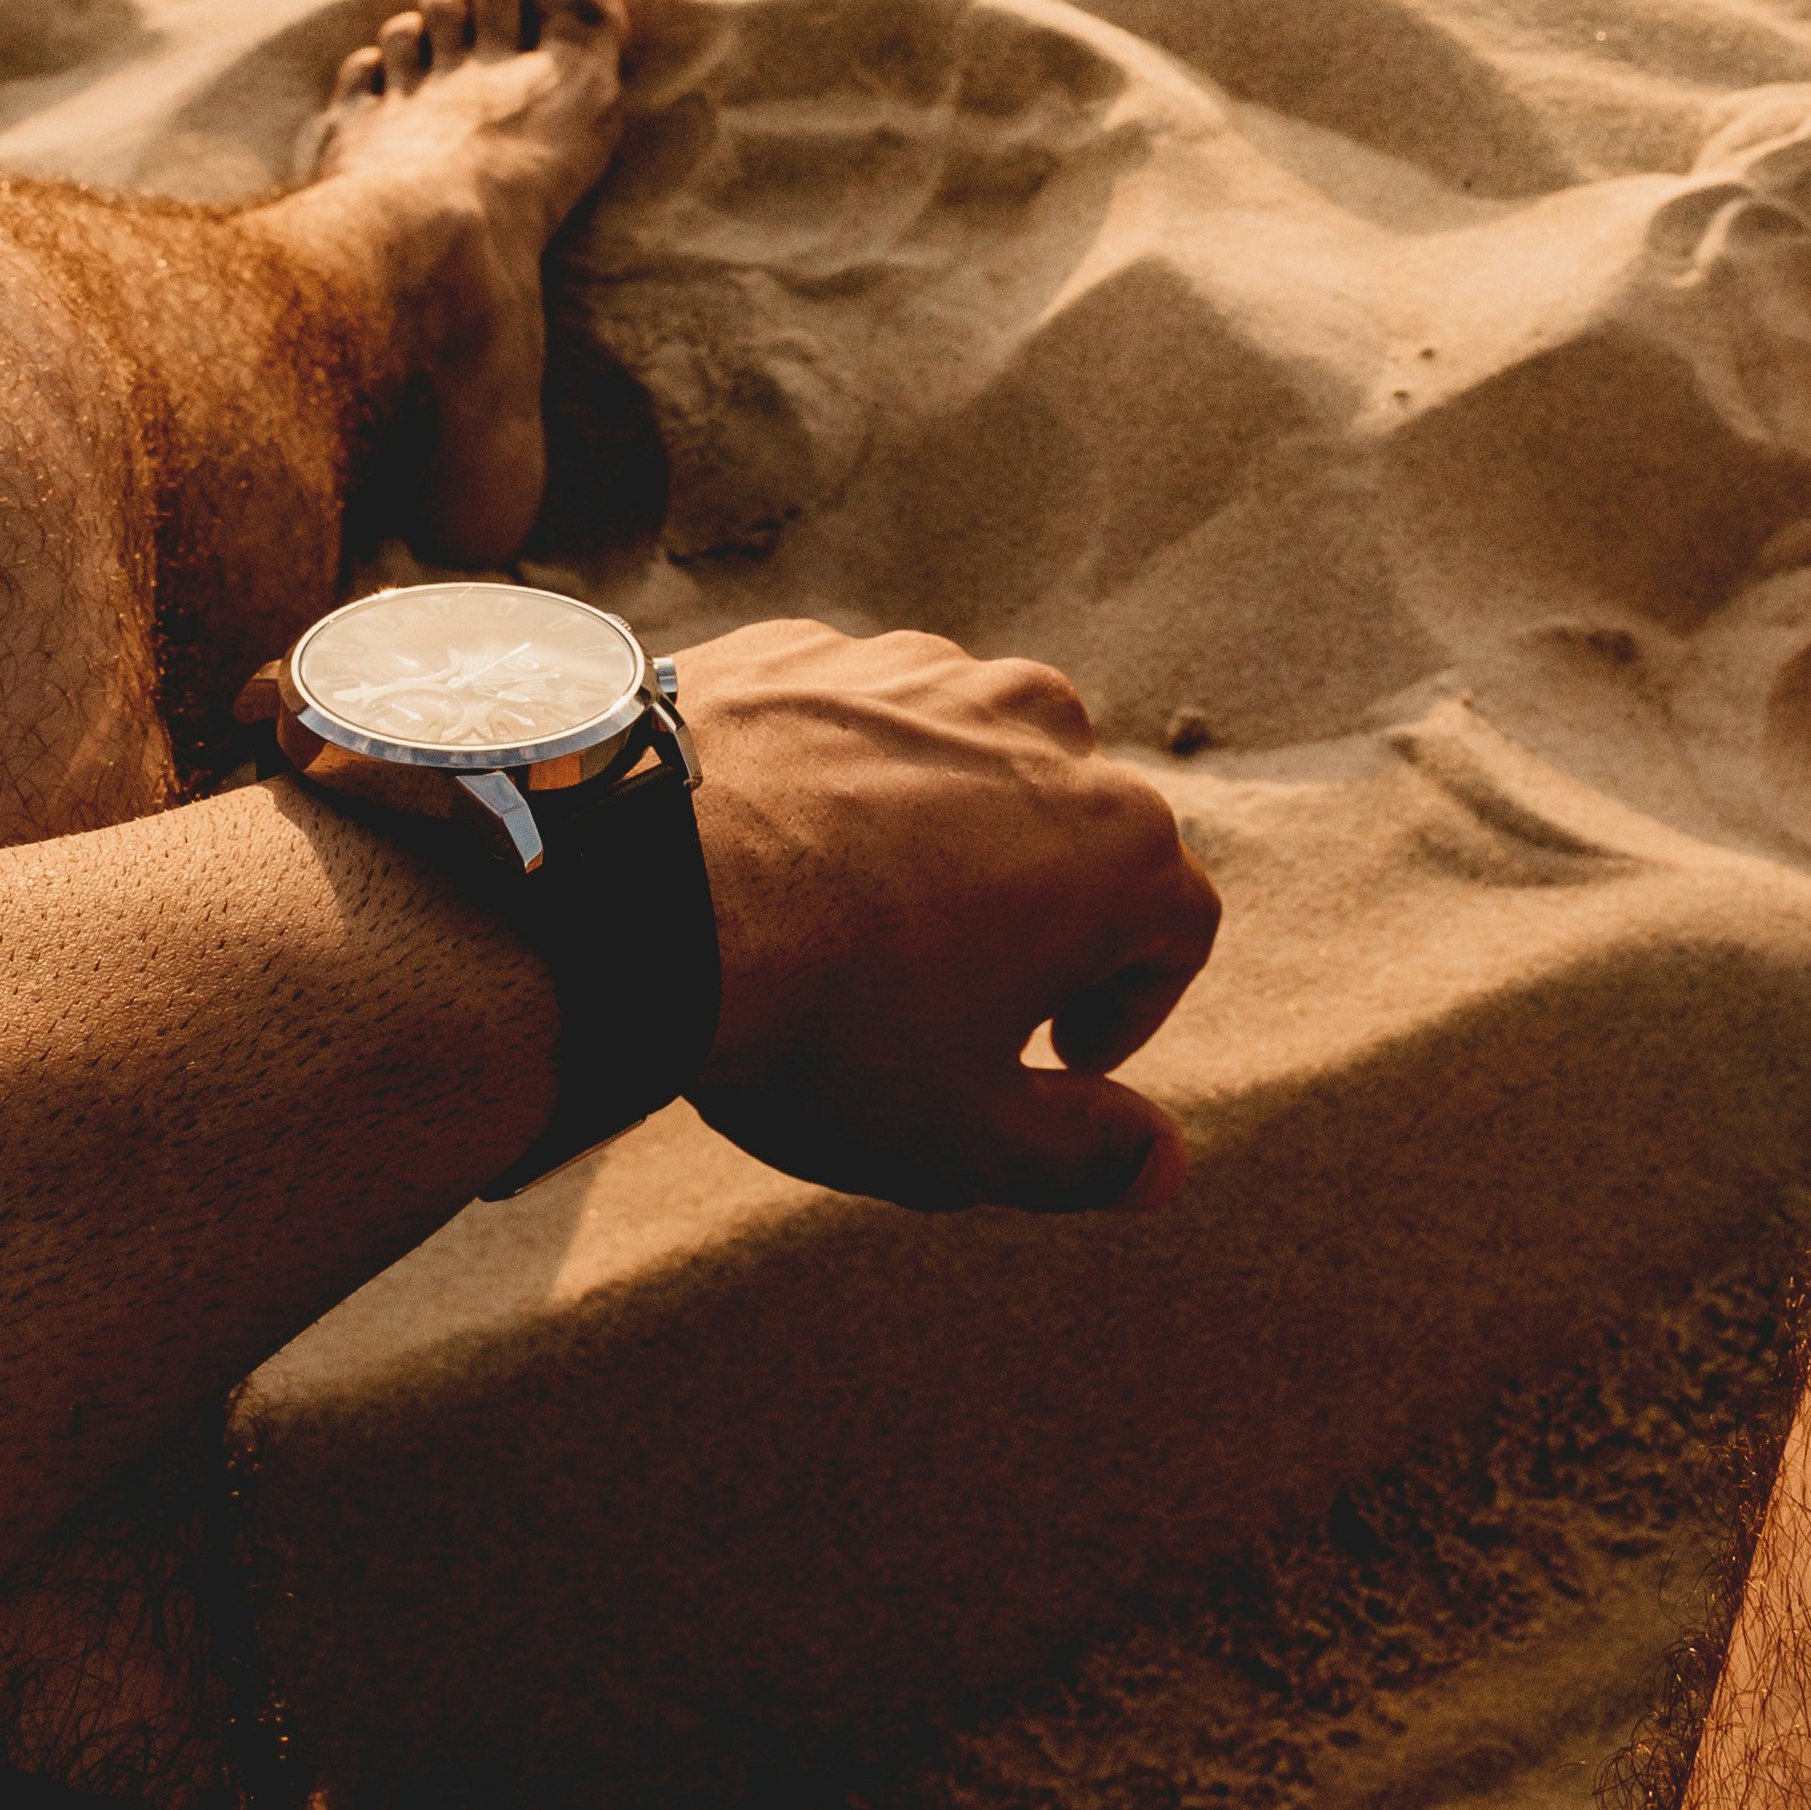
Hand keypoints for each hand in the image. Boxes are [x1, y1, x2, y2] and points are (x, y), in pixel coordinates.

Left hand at [674, 622, 1220, 1217]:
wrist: (633, 889)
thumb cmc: (823, 1022)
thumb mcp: (964, 1136)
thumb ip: (1086, 1154)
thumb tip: (1167, 1163)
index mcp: (1116, 841)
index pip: (1176, 927)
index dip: (1130, 1007)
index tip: (1055, 1054)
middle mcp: (1040, 724)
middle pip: (1076, 829)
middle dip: (1037, 912)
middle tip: (952, 994)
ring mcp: (920, 670)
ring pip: (965, 761)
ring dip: (941, 831)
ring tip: (852, 917)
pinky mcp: (810, 646)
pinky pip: (854, 721)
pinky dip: (840, 778)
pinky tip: (774, 853)